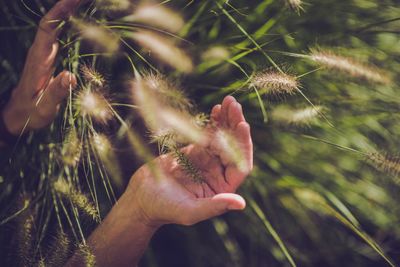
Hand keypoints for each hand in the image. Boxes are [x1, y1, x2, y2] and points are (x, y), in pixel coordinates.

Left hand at [2, 0, 80, 134]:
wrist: (18, 114)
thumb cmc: (31, 113)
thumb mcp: (44, 107)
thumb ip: (56, 92)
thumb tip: (70, 76)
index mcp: (38, 61)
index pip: (47, 29)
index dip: (60, 13)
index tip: (75, 0)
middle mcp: (40, 52)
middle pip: (52, 22)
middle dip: (68, 6)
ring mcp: (44, 54)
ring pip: (56, 26)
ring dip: (69, 12)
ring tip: (86, 3)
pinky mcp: (49, 58)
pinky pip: (59, 35)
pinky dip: (69, 24)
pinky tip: (80, 20)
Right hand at [127, 96, 252, 227]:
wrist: (142, 197)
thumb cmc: (165, 209)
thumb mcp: (190, 211)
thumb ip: (214, 207)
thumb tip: (241, 203)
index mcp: (222, 189)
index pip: (240, 165)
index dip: (243, 146)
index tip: (242, 125)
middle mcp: (219, 173)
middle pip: (234, 147)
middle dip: (235, 126)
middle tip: (235, 106)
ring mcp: (208, 160)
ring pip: (223, 137)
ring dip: (228, 120)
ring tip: (230, 101)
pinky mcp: (196, 150)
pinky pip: (209, 133)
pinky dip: (214, 121)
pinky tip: (218, 108)